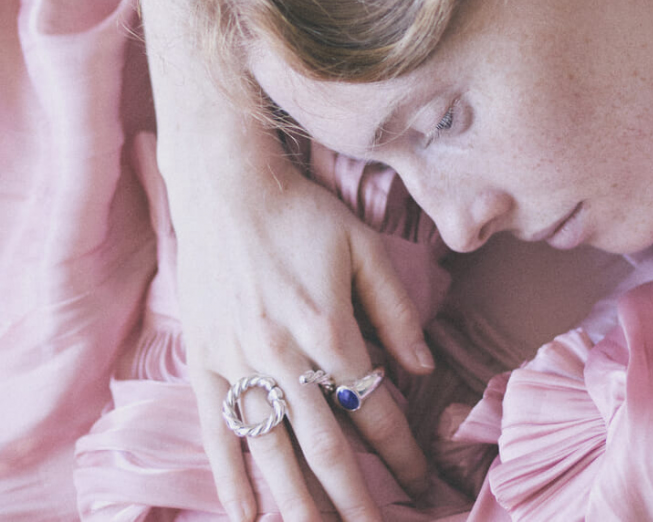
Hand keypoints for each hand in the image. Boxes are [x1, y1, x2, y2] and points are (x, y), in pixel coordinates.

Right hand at [167, 141, 433, 521]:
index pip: (375, 409)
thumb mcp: (365, 248)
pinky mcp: (203, 361)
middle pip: (325, 446)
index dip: (402, 452)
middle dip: (355, 499)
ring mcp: (237, 362)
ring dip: (298, 502)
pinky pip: (216, 429)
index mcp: (328, 328)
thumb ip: (396, 310)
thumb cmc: (302, 215)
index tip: (421, 483)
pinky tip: (248, 514)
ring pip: (272, 450)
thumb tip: (424, 369)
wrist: (226, 188)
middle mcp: (282, 355)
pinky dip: (231, 475)